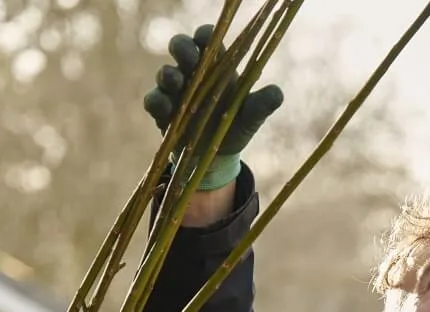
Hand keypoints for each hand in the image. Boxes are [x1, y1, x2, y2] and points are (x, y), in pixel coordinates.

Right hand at [142, 23, 283, 190]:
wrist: (216, 157)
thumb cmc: (234, 127)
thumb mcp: (252, 117)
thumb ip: (262, 104)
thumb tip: (277, 93)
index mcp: (216, 65)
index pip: (207, 38)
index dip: (205, 35)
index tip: (207, 41)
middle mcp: (193, 73)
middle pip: (181, 46)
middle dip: (182, 48)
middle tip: (191, 61)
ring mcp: (175, 91)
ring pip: (164, 72)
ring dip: (168, 74)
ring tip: (177, 83)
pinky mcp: (162, 111)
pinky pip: (152, 100)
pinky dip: (157, 101)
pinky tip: (166, 109)